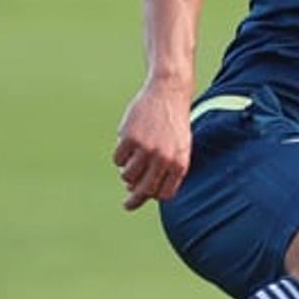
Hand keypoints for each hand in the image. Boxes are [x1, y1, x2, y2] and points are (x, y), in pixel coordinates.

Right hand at [113, 78, 192, 210]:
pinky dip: (120, 156)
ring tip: (133, 160)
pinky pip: (118, 159)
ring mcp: (146, 149)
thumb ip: (168, 168)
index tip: (146, 197)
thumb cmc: (174, 123)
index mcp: (180, 163)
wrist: (169, 93)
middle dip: (134, 200)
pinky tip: (127, 144)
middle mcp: (163, 159)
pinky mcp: (129, 138)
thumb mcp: (180, 147)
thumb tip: (143, 190)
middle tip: (127, 205)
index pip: (164, 194)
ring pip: (127, 175)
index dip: (154, 196)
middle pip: (144, 189)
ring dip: (127, 173)